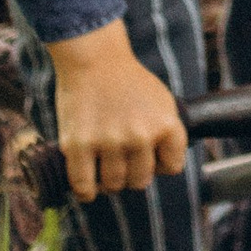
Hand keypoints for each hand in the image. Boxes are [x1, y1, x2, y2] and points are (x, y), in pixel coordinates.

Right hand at [48, 18, 187, 201]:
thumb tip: (162, 168)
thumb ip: (167, 134)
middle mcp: (140, 136)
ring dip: (109, 182)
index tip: (149, 155)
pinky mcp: (79, 146)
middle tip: (121, 159)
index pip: (172, 167)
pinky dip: (86, 191)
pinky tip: (87, 183)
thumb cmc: (128, 82)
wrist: (96, 59)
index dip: (160, 164)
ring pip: (114, 185)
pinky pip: (85, 187)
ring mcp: (109, 142)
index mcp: (165, 125)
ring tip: (103, 165)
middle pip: (140, 181)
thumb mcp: (162, 102)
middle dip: (132, 174)